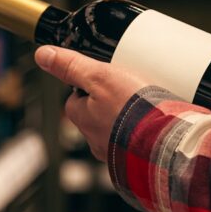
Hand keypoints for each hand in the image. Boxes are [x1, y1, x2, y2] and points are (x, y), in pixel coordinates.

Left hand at [35, 46, 148, 161]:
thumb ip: (72, 66)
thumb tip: (43, 55)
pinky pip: (137, 140)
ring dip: (128, 118)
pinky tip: (157, 122)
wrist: (167, 143)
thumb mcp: (100, 77)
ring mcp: (117, 150)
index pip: (75, 98)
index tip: (105, 76)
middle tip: (130, 89)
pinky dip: (144, 131)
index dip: (89, 84)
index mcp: (82, 119)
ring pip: (118, 128)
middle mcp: (96, 140)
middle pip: (97, 113)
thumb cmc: (132, 111)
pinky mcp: (138, 156)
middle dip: (111, 102)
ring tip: (147, 104)